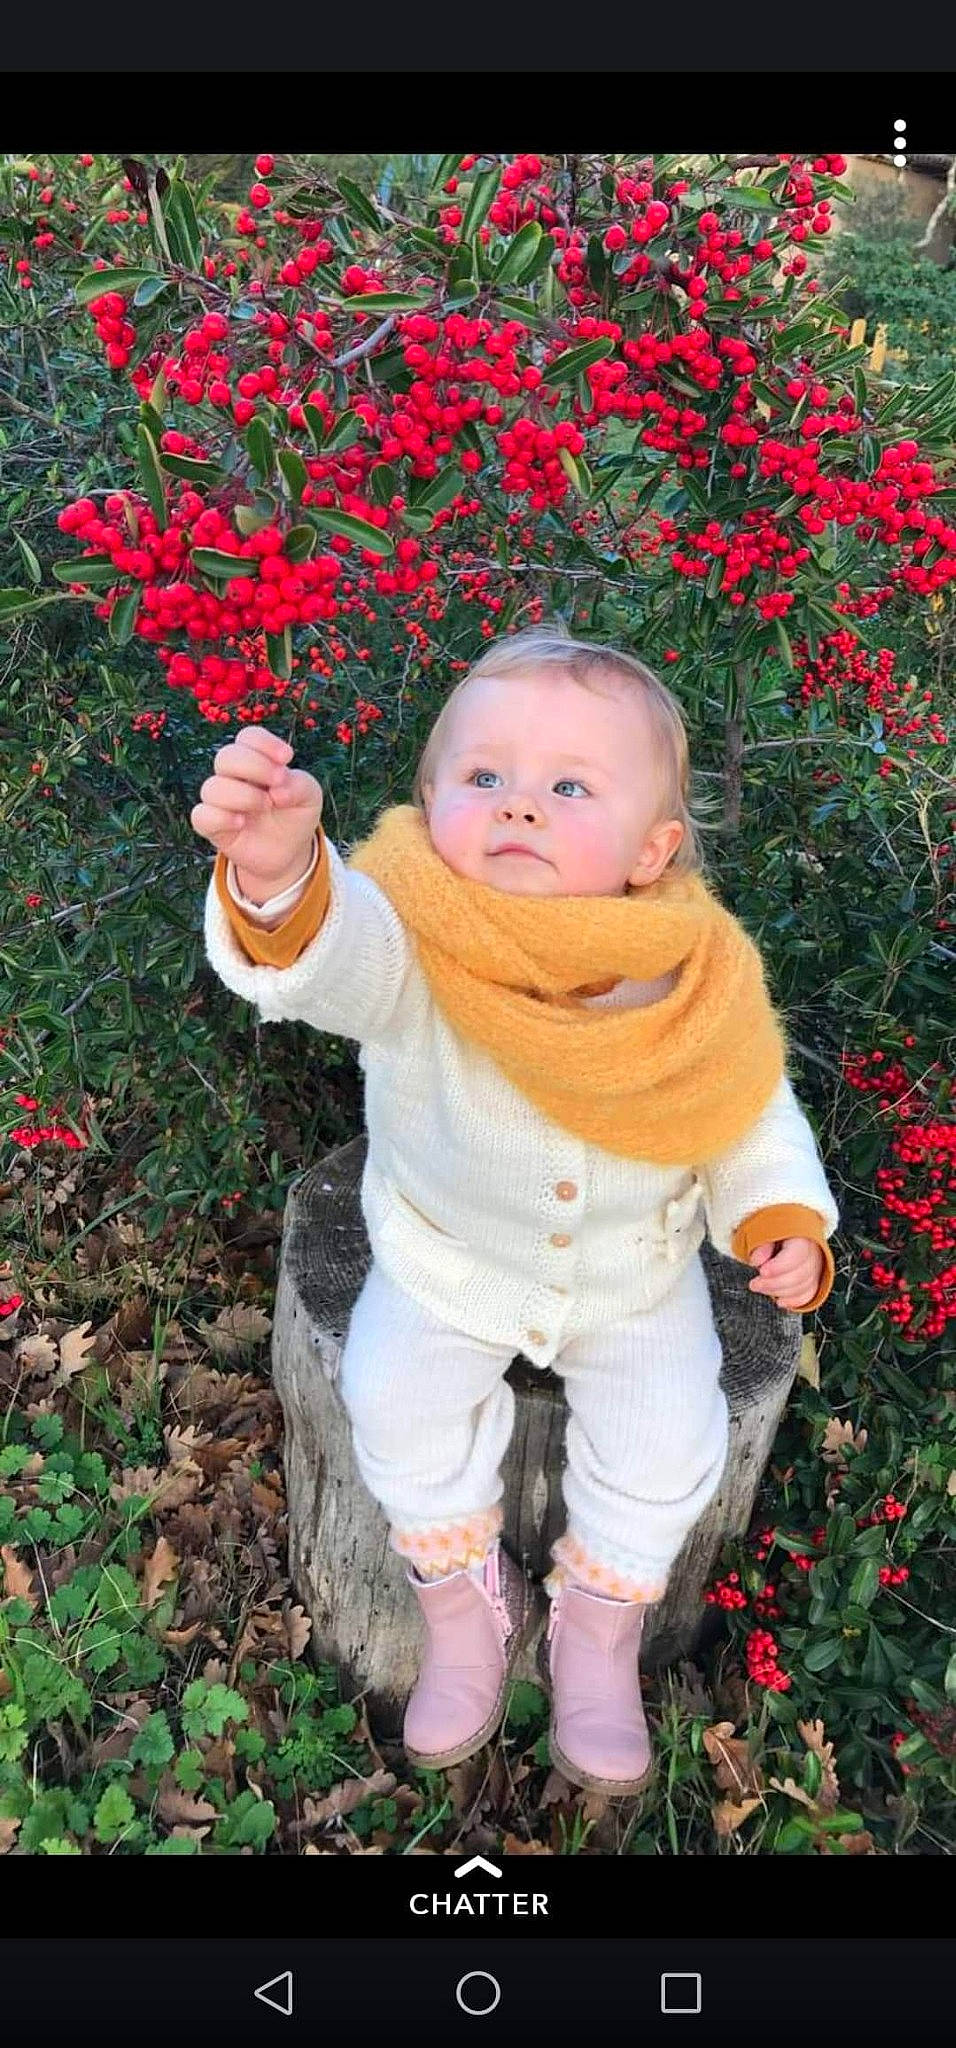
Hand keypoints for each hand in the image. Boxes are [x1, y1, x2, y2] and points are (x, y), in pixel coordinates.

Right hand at [190, 727, 323, 888]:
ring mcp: (221, 801)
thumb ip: (300, 786)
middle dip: (255, 765)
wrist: (289, 851)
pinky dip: (221, 817)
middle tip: (279, 781)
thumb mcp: (310, 798)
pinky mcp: (213, 827)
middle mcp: (234, 776)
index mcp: (256, 760)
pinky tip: (241, 823)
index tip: (288, 757)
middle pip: (226, 756)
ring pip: (212, 787)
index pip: (248, 737)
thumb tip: (277, 792)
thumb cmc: (295, 814)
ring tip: (267, 805)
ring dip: (243, 795)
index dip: (265, 743)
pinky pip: (201, 816)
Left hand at [747, 1236, 825, 1309]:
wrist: (786, 1233)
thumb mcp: (764, 1230)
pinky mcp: (814, 1280)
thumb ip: (762, 1244)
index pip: (797, 1254)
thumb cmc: (774, 1231)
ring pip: (804, 1287)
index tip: (762, 1271)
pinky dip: (794, 1301)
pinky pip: (809, 1295)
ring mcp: (816, 1268)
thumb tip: (757, 1259)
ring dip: (780, 1292)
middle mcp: (814, 1253)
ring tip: (761, 1288)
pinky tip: (780, 1301)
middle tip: (755, 1284)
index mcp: (803, 1236)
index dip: (779, 1266)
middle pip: (800, 1275)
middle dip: (774, 1283)